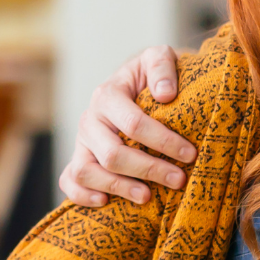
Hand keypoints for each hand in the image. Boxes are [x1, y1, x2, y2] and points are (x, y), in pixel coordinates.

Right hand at [59, 46, 195, 207]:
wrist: (133, 82)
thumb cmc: (150, 73)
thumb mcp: (158, 57)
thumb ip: (162, 67)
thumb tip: (165, 94)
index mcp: (108, 95)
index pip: (134, 124)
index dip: (163, 141)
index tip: (190, 153)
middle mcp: (90, 120)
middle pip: (112, 153)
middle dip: (149, 169)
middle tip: (179, 179)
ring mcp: (81, 142)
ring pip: (87, 171)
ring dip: (118, 187)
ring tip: (148, 196)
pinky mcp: (79, 157)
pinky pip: (69, 181)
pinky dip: (82, 195)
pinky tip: (107, 203)